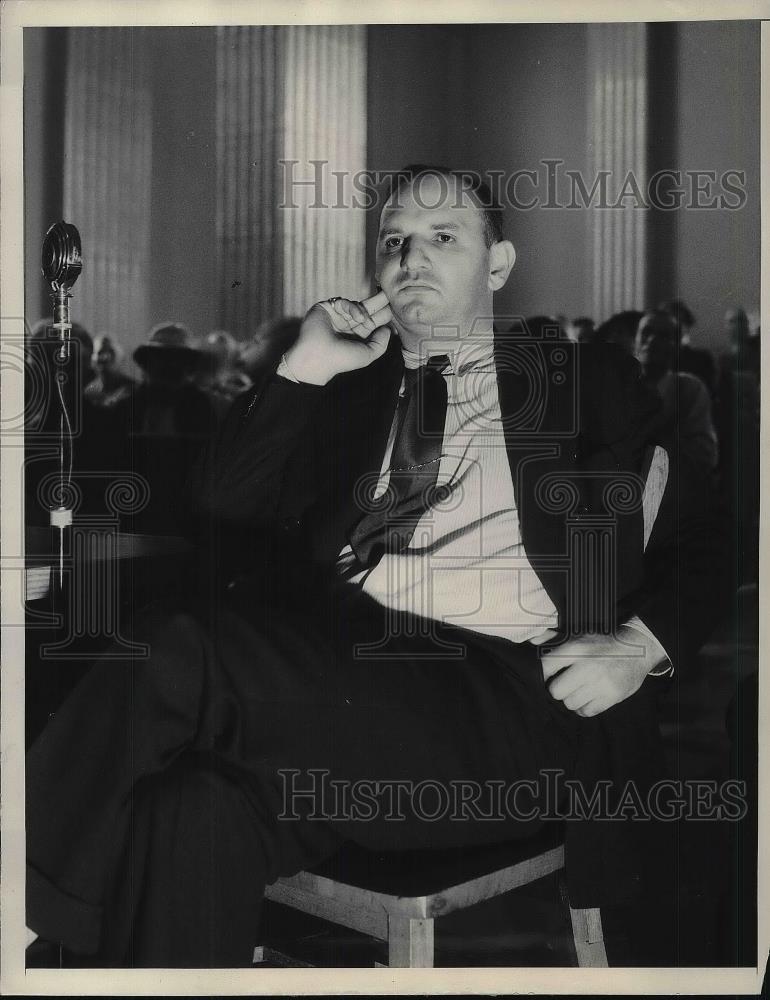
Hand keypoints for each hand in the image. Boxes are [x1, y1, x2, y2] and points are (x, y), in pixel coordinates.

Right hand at [284, 291, 392, 384]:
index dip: (383, 317)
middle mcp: (348, 325)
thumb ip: (381, 343)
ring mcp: (338, 316)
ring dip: (365, 311)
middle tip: (389, 295)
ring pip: (357, 305)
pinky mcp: (327, 308)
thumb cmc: (342, 360)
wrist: (318, 357)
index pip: (374, 322)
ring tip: (367, 321)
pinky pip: (343, 302)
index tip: (393, 314)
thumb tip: (388, 328)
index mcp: (358, 336)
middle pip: (368, 310)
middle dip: (379, 304)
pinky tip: (357, 317)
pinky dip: (352, 308)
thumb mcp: (368, 355)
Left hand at [532, 626, 660, 716]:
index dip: (544, 673)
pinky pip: (586, 711)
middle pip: (555, 691)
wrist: (637, 649)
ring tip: (579, 690)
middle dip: (558, 689)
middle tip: (566, 683)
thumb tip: (532, 641)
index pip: (546, 666)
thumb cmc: (602, 643)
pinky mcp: (611, 696)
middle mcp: (587, 666)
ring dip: (572, 699)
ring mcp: (600, 683)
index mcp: (576, 648)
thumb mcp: (578, 635)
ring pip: (570, 703)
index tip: (549, 674)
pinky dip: (585, 707)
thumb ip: (554, 637)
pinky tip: (589, 696)